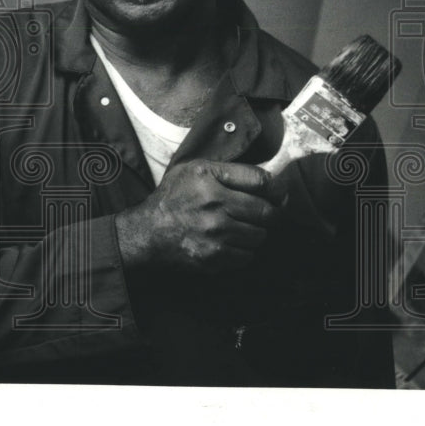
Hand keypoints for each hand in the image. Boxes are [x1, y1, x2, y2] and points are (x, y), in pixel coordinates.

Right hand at [114, 159, 283, 273]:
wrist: (147, 232)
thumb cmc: (173, 198)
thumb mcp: (193, 170)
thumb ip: (228, 169)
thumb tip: (269, 179)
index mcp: (208, 178)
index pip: (261, 180)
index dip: (275, 188)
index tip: (277, 194)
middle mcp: (213, 204)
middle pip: (267, 212)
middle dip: (271, 213)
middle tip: (265, 214)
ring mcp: (215, 233)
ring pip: (260, 236)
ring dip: (255, 233)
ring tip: (241, 229)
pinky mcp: (214, 256)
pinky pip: (247, 256)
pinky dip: (243, 251)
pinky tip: (230, 243)